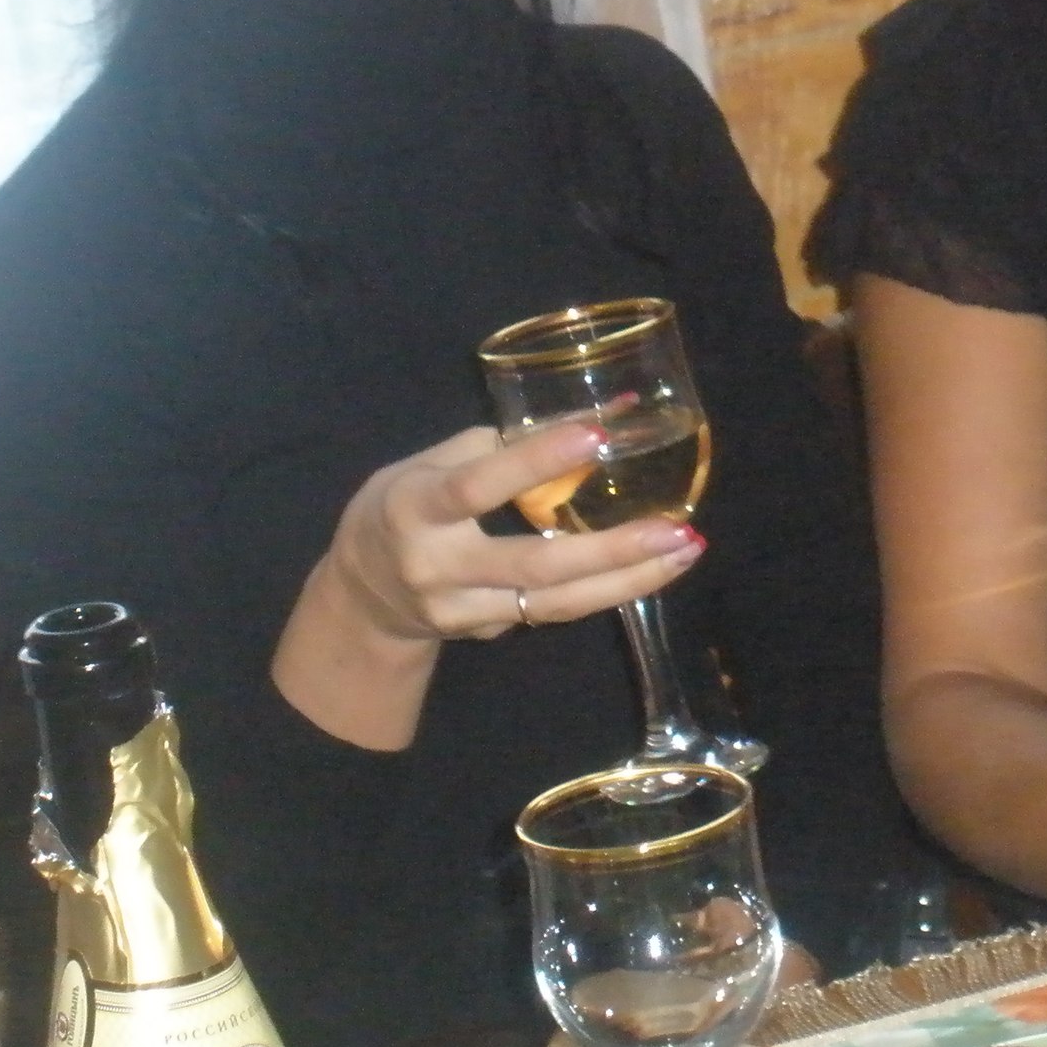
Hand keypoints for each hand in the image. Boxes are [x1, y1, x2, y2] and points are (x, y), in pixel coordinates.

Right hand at [325, 420, 703, 644]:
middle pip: (535, 563)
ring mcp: (463, 610)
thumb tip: (603, 412)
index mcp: (416, 508)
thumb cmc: (403, 507)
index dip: (537, 460)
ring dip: (630, 579)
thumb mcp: (429, 463)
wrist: (360, 598)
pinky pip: (553, 611)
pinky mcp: (486, 633)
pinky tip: (653, 570)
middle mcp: (438, 567)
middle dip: (613, 549)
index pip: (480, 484)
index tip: (596, 433)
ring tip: (685, 550)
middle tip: (677, 528)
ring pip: (556, 601)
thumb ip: (501, 442)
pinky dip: (607, 591)